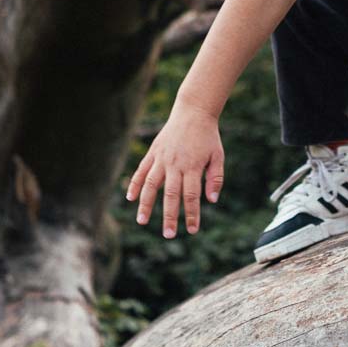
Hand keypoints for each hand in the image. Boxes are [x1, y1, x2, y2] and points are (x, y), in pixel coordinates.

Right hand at [126, 103, 224, 237]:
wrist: (193, 111)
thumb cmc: (208, 136)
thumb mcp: (218, 156)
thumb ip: (215, 178)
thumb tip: (211, 201)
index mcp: (192, 166)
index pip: (191, 196)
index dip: (191, 214)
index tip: (192, 230)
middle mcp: (175, 164)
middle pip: (171, 194)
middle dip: (169, 216)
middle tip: (168, 235)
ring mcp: (162, 158)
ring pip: (151, 184)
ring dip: (145, 204)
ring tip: (141, 221)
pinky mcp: (153, 152)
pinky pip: (141, 170)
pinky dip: (134, 184)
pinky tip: (130, 198)